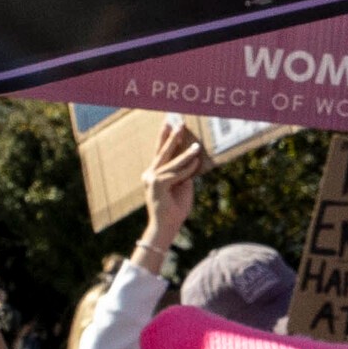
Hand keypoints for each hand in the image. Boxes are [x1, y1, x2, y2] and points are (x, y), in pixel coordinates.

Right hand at [142, 116, 205, 248]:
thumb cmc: (175, 207)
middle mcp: (150, 174)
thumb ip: (183, 171)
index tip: (168, 123)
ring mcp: (152, 179)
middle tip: (179, 123)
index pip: (160, 152)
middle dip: (172, 136)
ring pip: (173, 162)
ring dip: (186, 154)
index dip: (164, 137)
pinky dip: (187, 169)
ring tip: (197, 146)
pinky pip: (177, 173)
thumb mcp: (182, 185)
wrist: (167, 225)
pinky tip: (196, 164)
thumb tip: (191, 157)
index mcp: (154, 174)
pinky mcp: (158, 184)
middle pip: (162, 152)